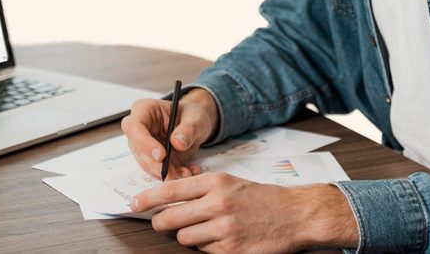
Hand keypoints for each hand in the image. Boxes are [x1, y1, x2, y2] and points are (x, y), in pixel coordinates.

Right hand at [121, 89, 217, 179]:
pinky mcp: (152, 160)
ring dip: (164, 173)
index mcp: (144, 110)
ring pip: (146, 164)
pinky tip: (187, 172)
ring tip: (185, 173)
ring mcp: (143, 146)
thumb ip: (188, 129)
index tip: (161, 155)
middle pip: (138, 149)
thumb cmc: (192, 115)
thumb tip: (177, 142)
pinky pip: (157, 171)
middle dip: (154, 164)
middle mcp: (139, 129)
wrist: (196, 125)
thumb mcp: (196, 118)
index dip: (145, 143)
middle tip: (172, 173)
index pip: (134, 127)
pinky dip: (173, 175)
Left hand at [130, 173, 357, 252]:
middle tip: (162, 224)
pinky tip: (222, 240)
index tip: (134, 204)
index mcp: (216, 182)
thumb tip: (169, 200)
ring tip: (206, 230)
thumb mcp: (230, 183)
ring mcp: (225, 229)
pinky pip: (204, 253)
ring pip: (185, 239)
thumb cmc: (261, 198)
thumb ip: (201, 190)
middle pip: (171, 219)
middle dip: (162, 224)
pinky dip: (208, 248)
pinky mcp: (232, 251)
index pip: (170, 190)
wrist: (295, 214)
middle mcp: (218, 204)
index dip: (147, 198)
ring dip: (189, 237)